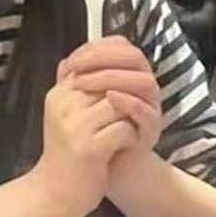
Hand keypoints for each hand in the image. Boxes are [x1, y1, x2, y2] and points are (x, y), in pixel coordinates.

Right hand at [32, 78, 137, 216]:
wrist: (53, 195)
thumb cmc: (64, 154)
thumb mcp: (63, 115)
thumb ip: (73, 88)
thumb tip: (78, 60)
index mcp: (59, 94)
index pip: (94, 66)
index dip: (117, 75)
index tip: (127, 90)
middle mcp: (64, 105)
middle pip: (109, 82)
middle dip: (127, 95)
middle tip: (134, 110)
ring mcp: (75, 126)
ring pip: (119, 103)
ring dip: (130, 116)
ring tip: (128, 127)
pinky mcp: (89, 148)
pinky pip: (123, 129)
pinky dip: (130, 137)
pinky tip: (124, 145)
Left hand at [59, 36, 161, 159]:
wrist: (110, 170)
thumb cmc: (98, 135)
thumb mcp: (85, 105)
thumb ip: (79, 83)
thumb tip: (63, 65)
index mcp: (130, 75)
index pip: (120, 46)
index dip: (97, 47)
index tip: (73, 59)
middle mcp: (143, 87)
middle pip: (133, 57)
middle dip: (103, 58)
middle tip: (77, 67)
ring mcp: (151, 107)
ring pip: (143, 80)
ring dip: (113, 77)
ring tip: (85, 82)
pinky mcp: (152, 130)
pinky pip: (146, 111)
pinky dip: (129, 102)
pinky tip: (110, 98)